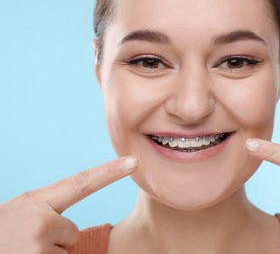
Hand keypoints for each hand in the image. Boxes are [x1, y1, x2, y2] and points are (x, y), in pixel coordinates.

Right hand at [0, 157, 137, 252]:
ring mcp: (39, 244)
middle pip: (72, 232)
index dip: (110, 172)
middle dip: (56, 242)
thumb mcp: (17, 217)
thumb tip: (69, 231)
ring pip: (65, 253)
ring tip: (20, 251)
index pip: (81, 183)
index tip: (134, 162)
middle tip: (23, 244)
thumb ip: (45, 214)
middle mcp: (40, 220)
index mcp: (34, 201)